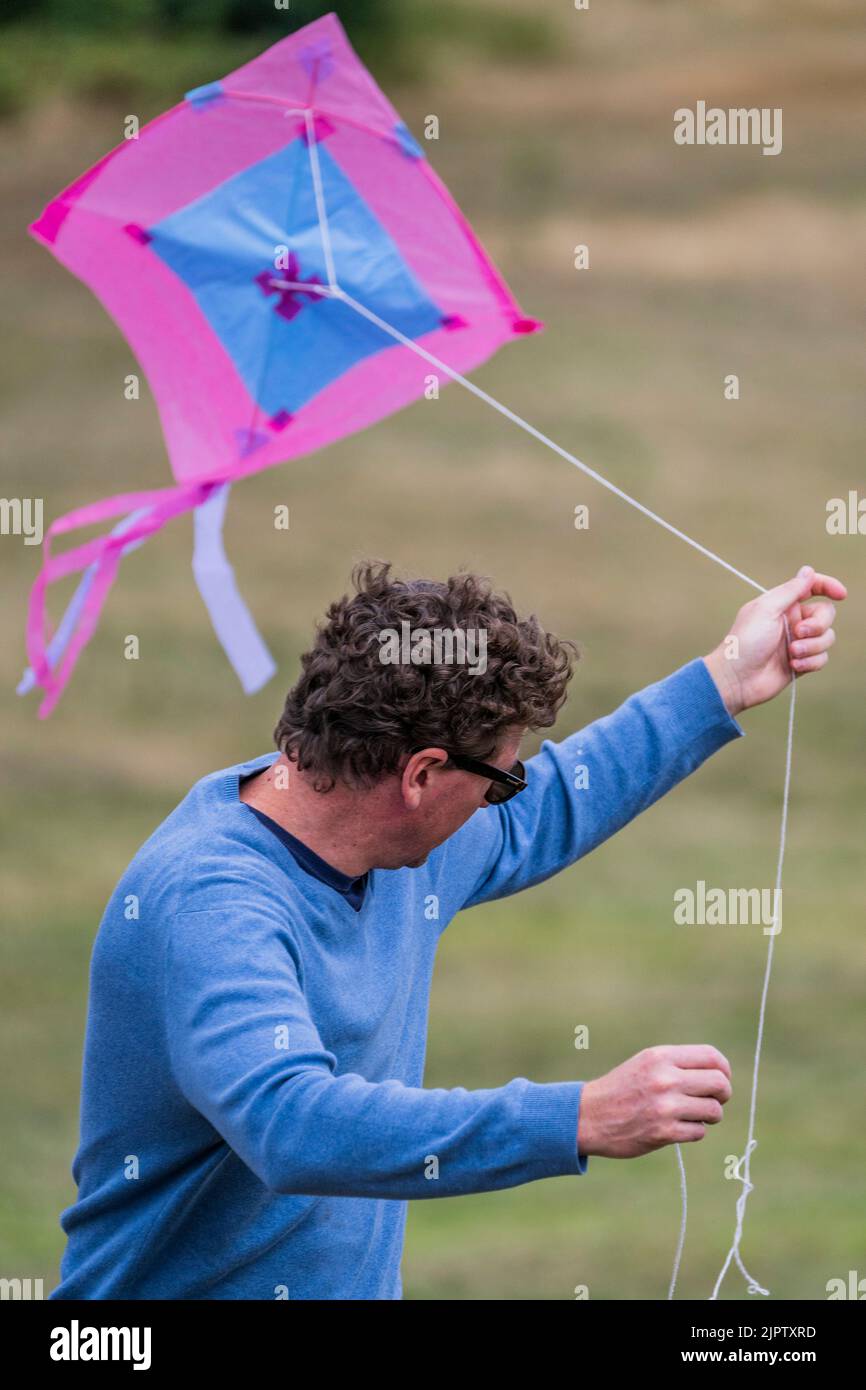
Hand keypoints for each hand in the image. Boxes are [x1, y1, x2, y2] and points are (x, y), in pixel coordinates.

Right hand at [577, 1045, 731, 1158]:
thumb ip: (678, 1064)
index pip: (712, 1057)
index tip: (721, 1079)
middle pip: (719, 1083)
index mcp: (661, 1056)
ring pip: (714, 1110)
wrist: (588, 1116)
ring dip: (709, 1116)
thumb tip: (719, 1074)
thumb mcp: (646, 1063)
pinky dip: (694, 1131)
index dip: (724, 1069)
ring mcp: (665, 1106)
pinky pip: (699, 1132)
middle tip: (713, 1101)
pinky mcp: (663, 1132)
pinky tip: (678, 1127)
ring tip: (694, 1115)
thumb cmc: (622, 1088)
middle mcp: (665, 1078)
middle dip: (722, 1095)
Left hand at [703, 566, 846, 716]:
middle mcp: (793, 621)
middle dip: (817, 625)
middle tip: (798, 633)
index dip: (828, 586)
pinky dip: (810, 662)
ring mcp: (798, 642)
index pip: (812, 588)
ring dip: (812, 646)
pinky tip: (792, 666)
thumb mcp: (766, 610)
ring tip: (791, 654)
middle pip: (826, 614)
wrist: (736, 679)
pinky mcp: (801, 662)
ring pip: (827, 638)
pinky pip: (822, 658)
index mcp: (783, 604)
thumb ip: (790, 591)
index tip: (841, 594)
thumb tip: (808, 571)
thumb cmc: (745, 642)